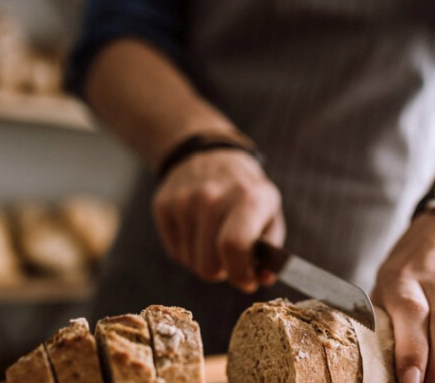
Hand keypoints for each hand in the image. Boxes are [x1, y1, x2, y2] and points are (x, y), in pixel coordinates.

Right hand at [152, 149, 283, 291]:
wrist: (211, 155)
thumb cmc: (247, 193)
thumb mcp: (270, 212)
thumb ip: (270, 250)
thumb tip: (261, 280)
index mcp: (247, 198)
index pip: (234, 247)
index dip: (240, 273)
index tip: (246, 279)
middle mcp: (212, 197)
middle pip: (208, 265)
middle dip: (222, 271)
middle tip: (230, 257)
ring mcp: (184, 200)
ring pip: (191, 262)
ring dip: (205, 260)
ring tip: (214, 238)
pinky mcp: (163, 205)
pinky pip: (175, 252)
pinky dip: (188, 250)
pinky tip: (198, 229)